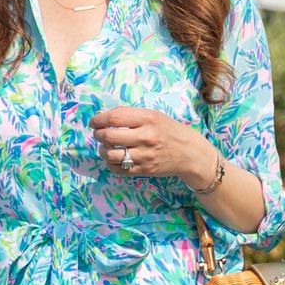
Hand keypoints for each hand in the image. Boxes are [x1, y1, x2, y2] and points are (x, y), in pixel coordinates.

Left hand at [90, 105, 215, 189]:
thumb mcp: (153, 116)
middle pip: (109, 136)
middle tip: (99, 134)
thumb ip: (130, 115)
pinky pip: (118, 169)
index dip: (98, 119)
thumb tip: (102, 116)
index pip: (114, 117)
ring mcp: (145, 156)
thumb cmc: (169, 130)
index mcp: (148, 119)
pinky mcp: (144, 170)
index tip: (94, 122)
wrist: (190, 153)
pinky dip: (111, 163)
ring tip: (105, 147)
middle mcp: (146, 137)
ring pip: (111, 155)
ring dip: (102, 150)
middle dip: (98, 134)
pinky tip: (114, 158)